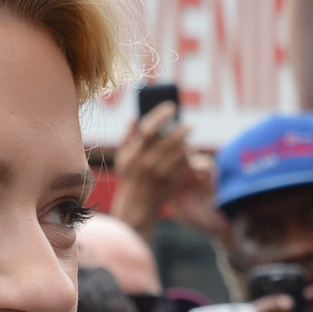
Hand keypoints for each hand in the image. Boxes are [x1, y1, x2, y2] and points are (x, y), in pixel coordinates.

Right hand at [114, 103, 216, 236]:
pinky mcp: (171, 183)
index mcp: (134, 154)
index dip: (161, 116)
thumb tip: (135, 116)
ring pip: (180, 153)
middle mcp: (147, 163)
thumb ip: (128, 136)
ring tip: (188, 141)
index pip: (148, 129)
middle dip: (182, 130)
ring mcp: (160, 174)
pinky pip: (185, 166)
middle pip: (170, 141)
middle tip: (189, 125)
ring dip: (187, 144)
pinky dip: (189, 158)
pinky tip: (189, 154)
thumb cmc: (130, 176)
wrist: (137, 204)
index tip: (172, 108)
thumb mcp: (123, 157)